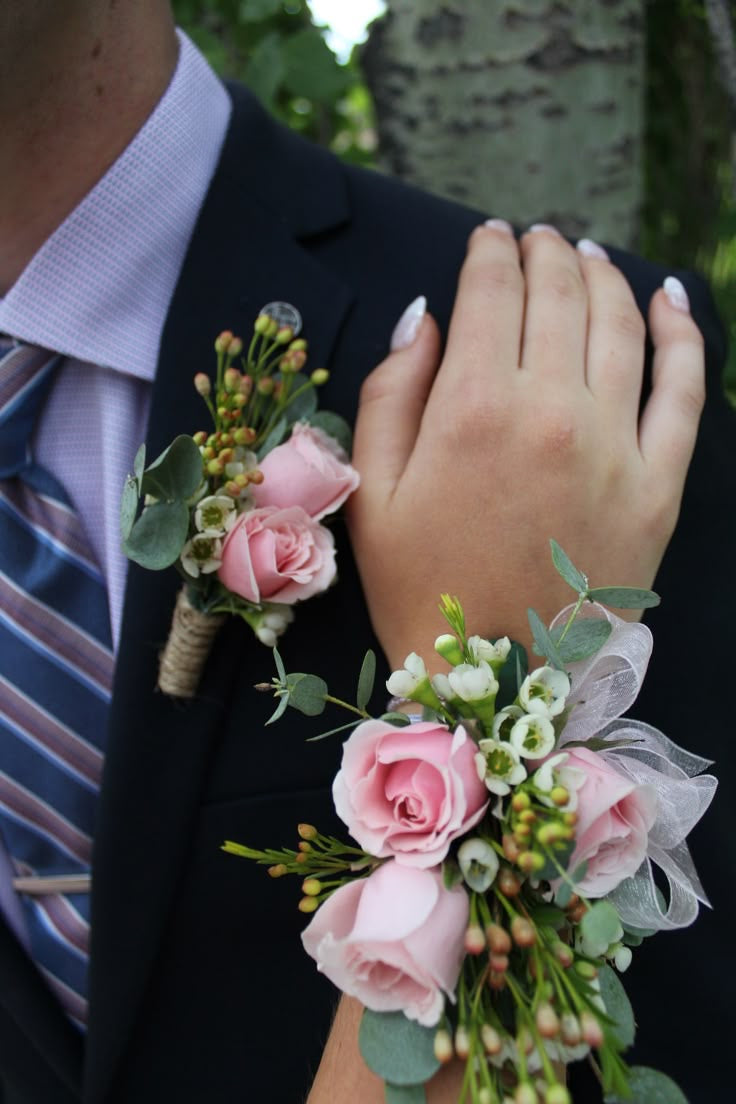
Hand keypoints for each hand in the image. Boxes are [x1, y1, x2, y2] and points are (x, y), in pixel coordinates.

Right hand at [347, 223, 704, 669]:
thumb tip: (424, 318)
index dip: (487, 252)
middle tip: (535, 239)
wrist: (492, 683)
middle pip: (557, 295)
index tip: (487, 237)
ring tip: (585, 255)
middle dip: (543, 253)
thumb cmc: (420, 587)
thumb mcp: (370, 493)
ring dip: (602, 274)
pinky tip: (667, 299)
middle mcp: (550, 412)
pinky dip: (680, 333)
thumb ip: (388, 394)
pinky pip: (684, 389)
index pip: (489, 293)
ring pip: (619, 324)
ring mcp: (615, 448)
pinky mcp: (660, 486)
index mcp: (471, 410)